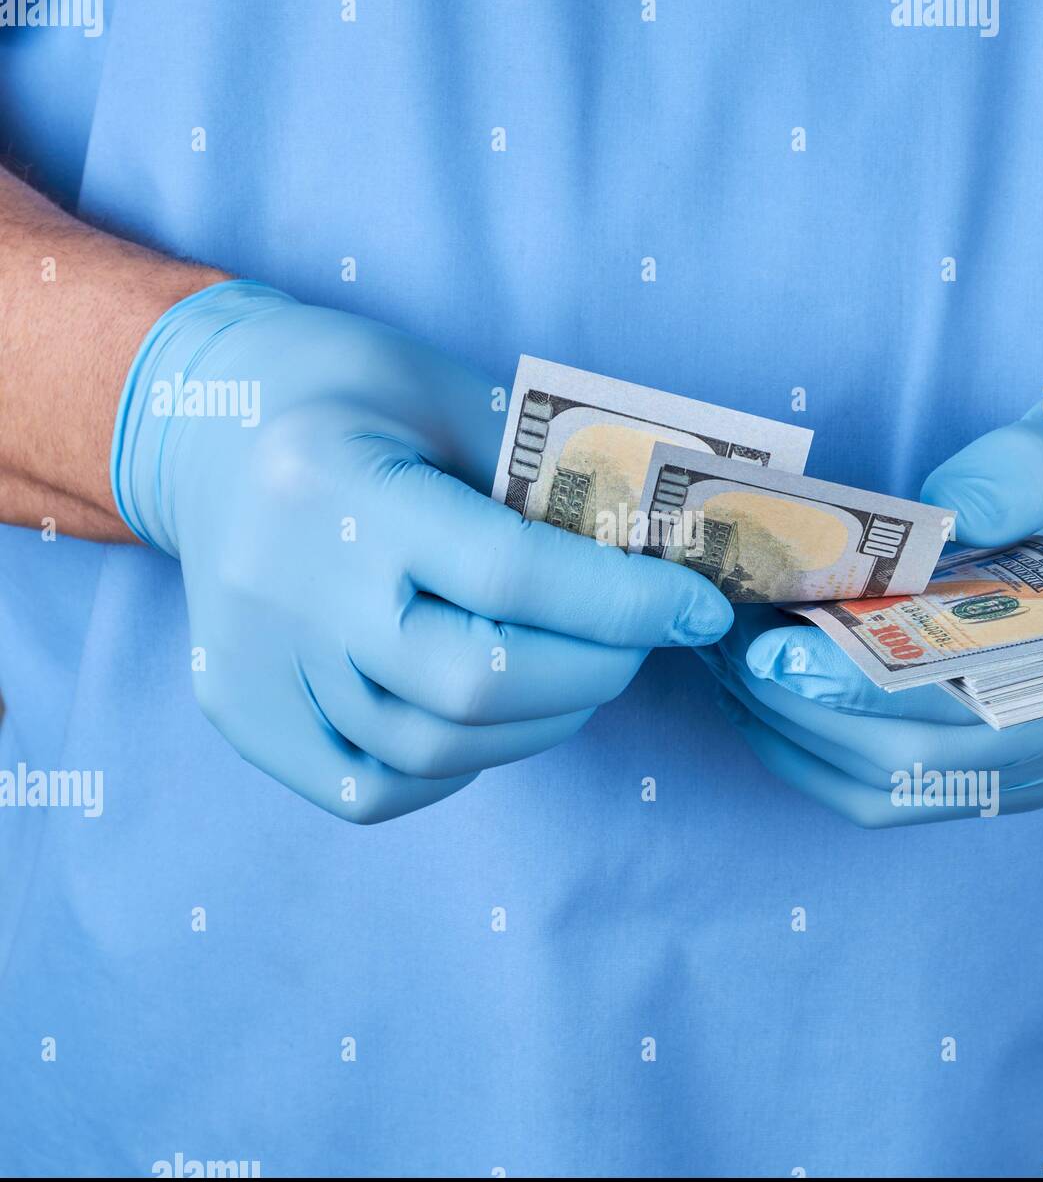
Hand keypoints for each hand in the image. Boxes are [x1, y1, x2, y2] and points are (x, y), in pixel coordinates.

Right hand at [112, 280, 731, 821]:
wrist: (207, 422)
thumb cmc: (347, 394)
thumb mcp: (451, 396)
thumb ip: (545, 482)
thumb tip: (655, 564)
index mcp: (333, 484)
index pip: (508, 573)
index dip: (625, 603)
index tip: (697, 609)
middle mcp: (285, 588)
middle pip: (473, 683)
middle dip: (596, 670)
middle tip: (641, 640)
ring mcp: (254, 664)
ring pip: (431, 747)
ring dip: (539, 722)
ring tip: (578, 672)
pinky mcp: (243, 712)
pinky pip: (370, 787)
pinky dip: (456, 766)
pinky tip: (489, 714)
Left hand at [701, 410, 1042, 828]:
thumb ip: (1029, 469)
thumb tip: (935, 512)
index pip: (959, 713)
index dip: (857, 690)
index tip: (770, 651)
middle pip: (900, 767)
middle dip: (797, 712)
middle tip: (725, 646)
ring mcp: (1028, 779)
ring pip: (881, 795)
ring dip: (792, 739)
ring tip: (730, 667)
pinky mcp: (996, 779)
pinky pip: (889, 793)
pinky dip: (817, 754)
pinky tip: (771, 697)